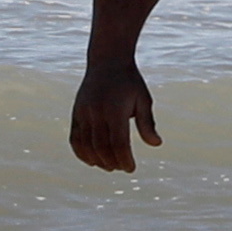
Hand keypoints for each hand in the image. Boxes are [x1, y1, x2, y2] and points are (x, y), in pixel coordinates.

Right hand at [69, 56, 161, 172]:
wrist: (107, 61)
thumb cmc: (129, 82)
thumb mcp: (143, 99)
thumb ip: (147, 123)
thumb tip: (156, 144)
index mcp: (115, 109)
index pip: (119, 143)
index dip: (125, 159)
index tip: (131, 169)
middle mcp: (97, 112)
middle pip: (102, 147)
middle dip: (112, 162)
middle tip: (122, 168)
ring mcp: (83, 112)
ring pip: (86, 145)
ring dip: (97, 161)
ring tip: (109, 166)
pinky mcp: (76, 113)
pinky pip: (74, 138)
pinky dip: (81, 153)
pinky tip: (91, 161)